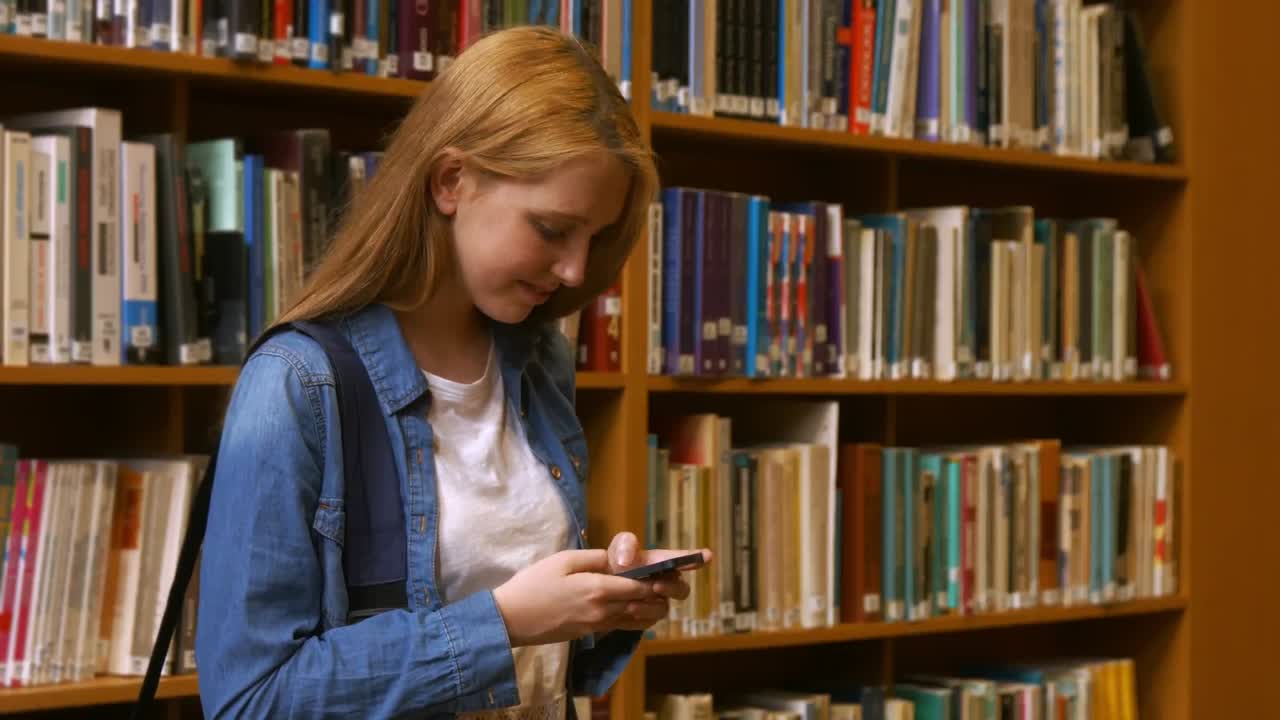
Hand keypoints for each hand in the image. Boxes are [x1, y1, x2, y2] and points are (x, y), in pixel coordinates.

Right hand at [492, 548, 659, 646]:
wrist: (511, 619)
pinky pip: (624, 627)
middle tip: (674, 584)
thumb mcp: (564, 560)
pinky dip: (639, 620)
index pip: (641, 586)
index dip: (660, 580)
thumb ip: (595, 558)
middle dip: (663, 595)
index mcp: (598, 589)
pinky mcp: (591, 633)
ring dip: (654, 610)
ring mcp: (598, 625)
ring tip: (662, 597)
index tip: (672, 572)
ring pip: (638, 620)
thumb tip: (619, 559)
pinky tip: (641, 611)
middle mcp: (603, 610)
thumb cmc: (533, 584)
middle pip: (645, 605)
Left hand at [604, 532, 711, 631]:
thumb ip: (624, 545)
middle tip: (656, 586)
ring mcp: (658, 602)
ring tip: (631, 605)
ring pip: (664, 608)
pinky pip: (650, 621)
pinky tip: (627, 612)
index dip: (695, 558)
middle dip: (672, 588)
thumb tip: (626, 561)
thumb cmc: (615, 564)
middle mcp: (666, 583)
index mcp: (662, 563)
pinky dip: (640, 616)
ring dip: (650, 607)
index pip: (682, 560)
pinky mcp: (648, 618)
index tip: (707, 555)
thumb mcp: (618, 549)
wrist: (602, 590)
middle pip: (681, 589)